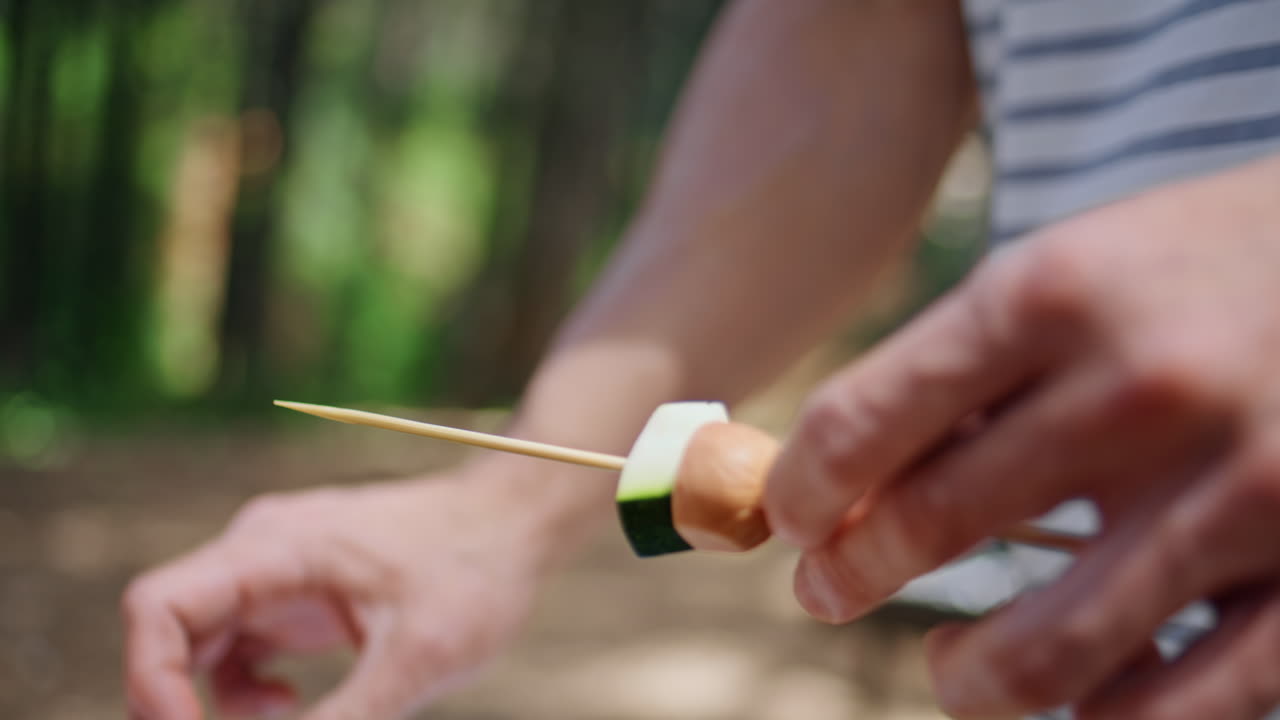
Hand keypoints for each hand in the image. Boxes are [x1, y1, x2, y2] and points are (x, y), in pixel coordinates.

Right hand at [123, 469, 554, 718]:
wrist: (517, 520)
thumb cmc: (476, 570)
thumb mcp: (416, 659)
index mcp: (276, 547)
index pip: (159, 606)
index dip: (150, 682)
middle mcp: (261, 550)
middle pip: (170, 628)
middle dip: (174, 702)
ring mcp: (276, 569)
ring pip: (201, 644)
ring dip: (216, 703)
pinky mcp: (298, 591)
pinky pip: (239, 648)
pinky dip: (248, 691)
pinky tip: (295, 705)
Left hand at [763, 155, 1279, 718]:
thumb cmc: (1196, 270)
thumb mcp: (1071, 271)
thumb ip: (963, 373)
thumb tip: (840, 487)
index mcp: (1051, 294)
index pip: (862, 421)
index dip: (799, 492)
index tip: (789, 520)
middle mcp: (1138, 390)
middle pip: (927, 528)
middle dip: (845, 576)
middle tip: (825, 588)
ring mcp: (1241, 491)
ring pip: (1037, 656)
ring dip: (960, 678)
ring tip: (947, 662)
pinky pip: (1175, 711)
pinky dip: (1099, 715)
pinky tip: (1076, 690)